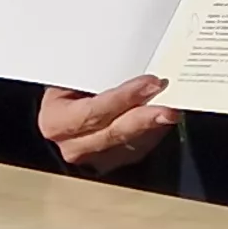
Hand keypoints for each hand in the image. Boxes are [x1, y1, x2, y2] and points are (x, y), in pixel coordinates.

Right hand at [41, 78, 178, 173]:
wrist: (66, 107)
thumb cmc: (73, 86)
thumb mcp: (76, 76)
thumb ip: (100, 74)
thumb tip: (136, 63)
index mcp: (55, 120)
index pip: (92, 111)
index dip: (123, 98)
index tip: (150, 83)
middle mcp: (71, 145)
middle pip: (113, 133)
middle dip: (144, 116)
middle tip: (169, 104)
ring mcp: (91, 159)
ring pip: (129, 145)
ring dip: (153, 127)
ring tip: (171, 110)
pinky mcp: (111, 165)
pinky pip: (137, 151)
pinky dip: (152, 134)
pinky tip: (163, 119)